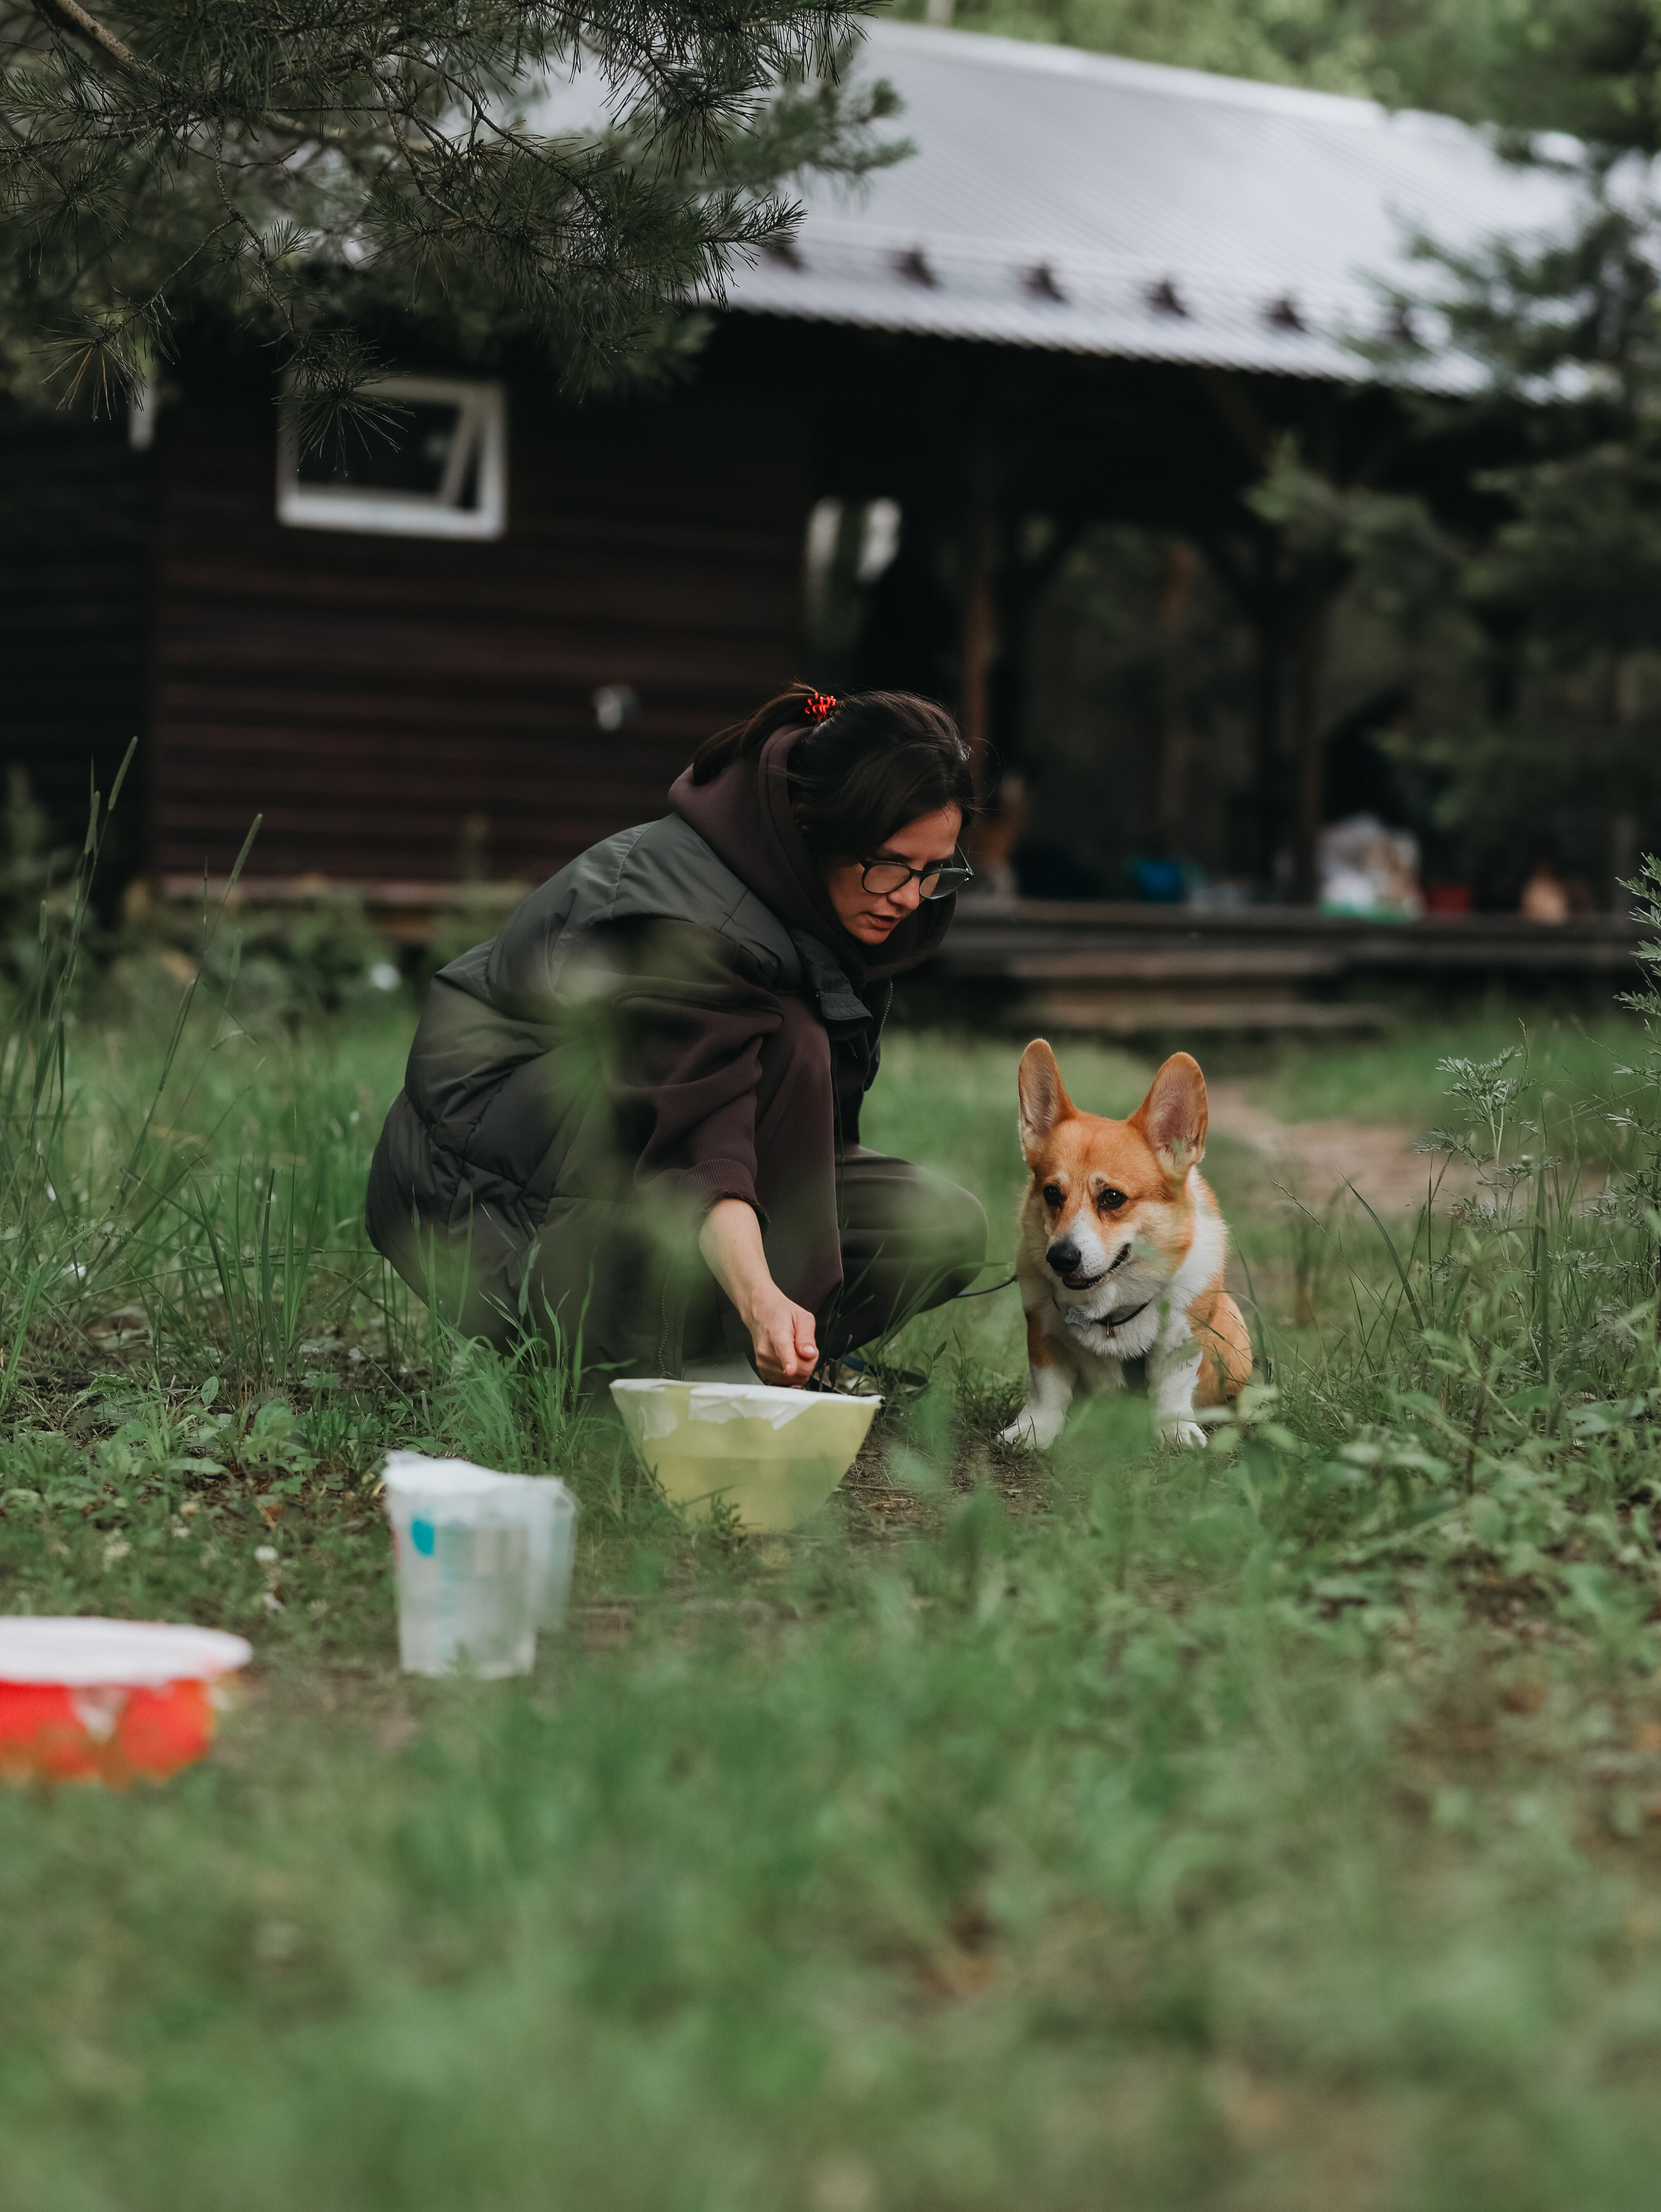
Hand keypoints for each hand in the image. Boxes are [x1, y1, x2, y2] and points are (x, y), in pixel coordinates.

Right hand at [697, 1198, 818, 1387]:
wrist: (751, 1296)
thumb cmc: (780, 1305)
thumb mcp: (803, 1316)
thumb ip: (806, 1336)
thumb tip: (809, 1354)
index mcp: (775, 1321)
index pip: (781, 1341)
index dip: (788, 1357)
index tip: (793, 1369)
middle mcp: (763, 1334)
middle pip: (780, 1364)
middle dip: (797, 1368)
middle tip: (806, 1358)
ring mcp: (757, 1345)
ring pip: (773, 1371)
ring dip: (789, 1373)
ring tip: (796, 1359)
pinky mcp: (756, 1354)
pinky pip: (768, 1374)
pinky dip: (780, 1375)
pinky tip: (786, 1367)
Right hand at [743, 1286, 818, 1385]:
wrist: (761, 1314)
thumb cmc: (780, 1315)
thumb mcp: (802, 1317)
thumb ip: (807, 1337)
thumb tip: (810, 1354)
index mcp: (777, 1334)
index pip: (783, 1351)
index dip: (789, 1362)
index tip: (790, 1369)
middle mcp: (766, 1351)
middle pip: (797, 1370)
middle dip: (808, 1362)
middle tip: (804, 1348)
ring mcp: (763, 1363)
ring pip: (793, 1379)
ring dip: (800, 1368)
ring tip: (795, 1351)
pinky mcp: (764, 1371)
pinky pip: (786, 1382)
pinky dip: (792, 1374)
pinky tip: (789, 1360)